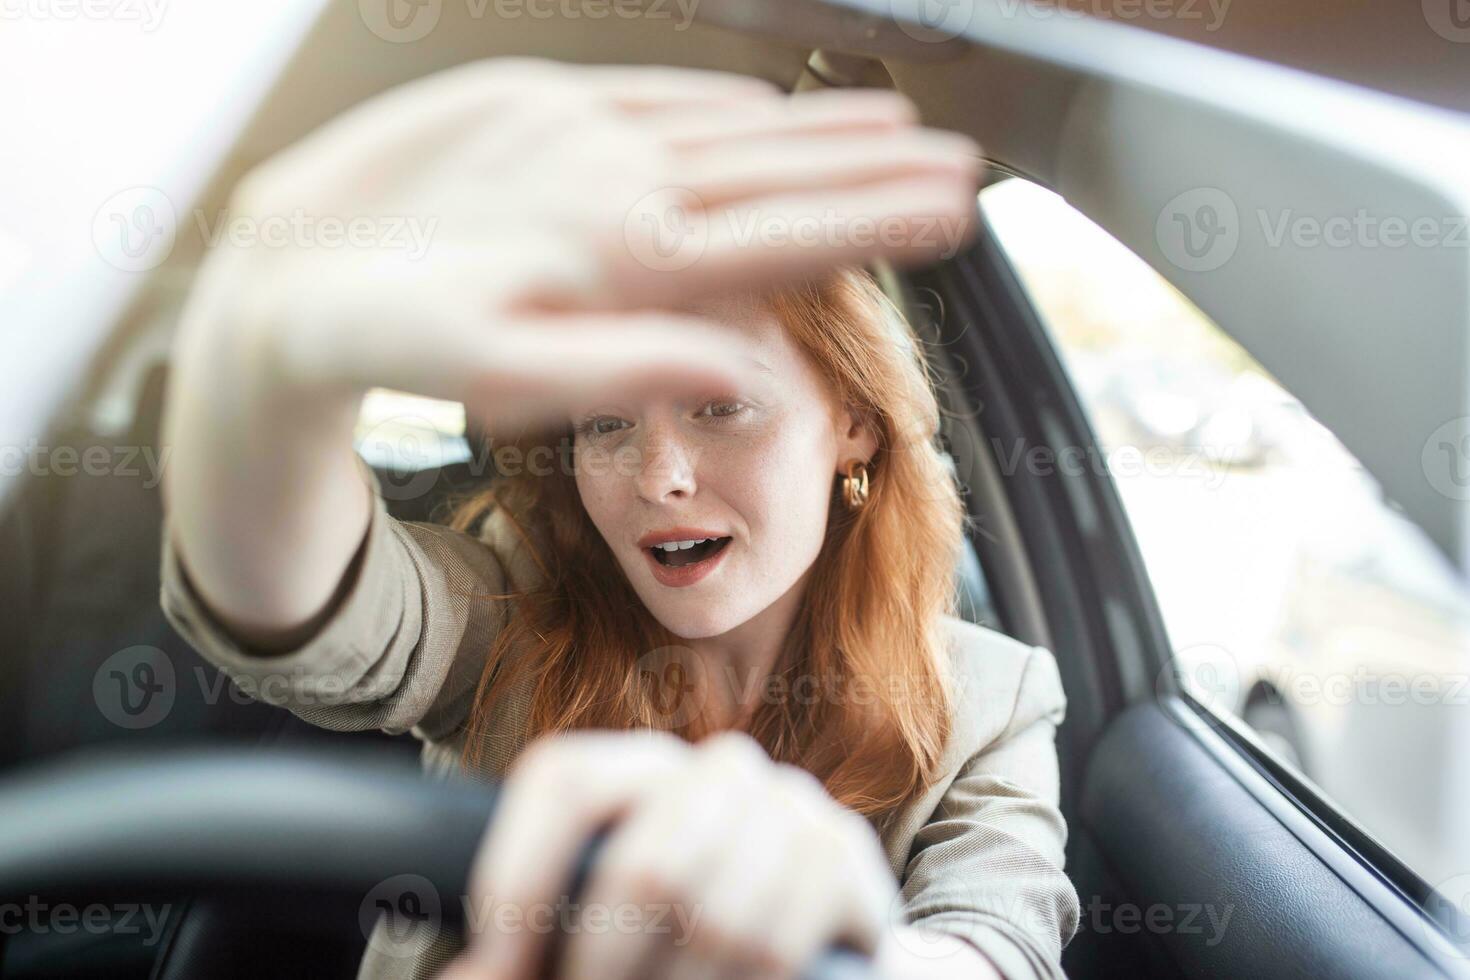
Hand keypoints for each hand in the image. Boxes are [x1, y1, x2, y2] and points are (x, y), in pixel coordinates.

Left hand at [187, 56, 982, 426]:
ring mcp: (580, 130)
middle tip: (958, 162)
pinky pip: (658, 94)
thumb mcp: (517, 387)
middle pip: (776, 168)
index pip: (786, 234)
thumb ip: (642, 370)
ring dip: (815, 128)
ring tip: (892, 126)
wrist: (292, 269)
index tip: (954, 205)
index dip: (877, 219)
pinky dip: (725, 102)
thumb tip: (752, 377)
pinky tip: (760, 107)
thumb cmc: (409, 345)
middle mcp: (618, 179)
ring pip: (727, 124)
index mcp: (629, 257)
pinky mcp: (536, 101)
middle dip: (876, 166)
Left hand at [444, 730, 898, 979]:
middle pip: (645, 866)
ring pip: (715, 919)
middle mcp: (718, 768)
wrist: (807, 947)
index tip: (496, 962)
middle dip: (604, 968)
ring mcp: (792, 804)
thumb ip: (525, 952)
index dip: (519, 872)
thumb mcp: (597, 934)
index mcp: (639, 768)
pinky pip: (777, 945)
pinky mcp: (846, 857)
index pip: (564, 777)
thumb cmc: (674, 943)